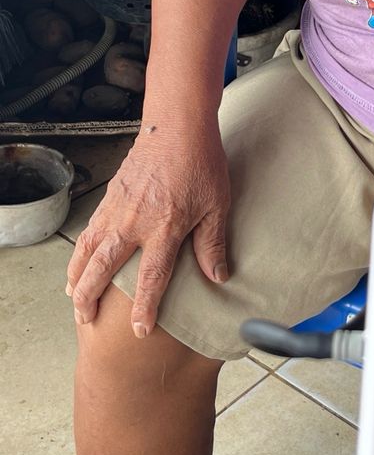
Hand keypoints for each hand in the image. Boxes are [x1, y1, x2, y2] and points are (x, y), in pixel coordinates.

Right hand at [66, 121, 230, 336]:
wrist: (176, 124)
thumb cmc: (200, 162)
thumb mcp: (216, 204)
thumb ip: (212, 243)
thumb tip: (218, 276)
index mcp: (164, 227)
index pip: (151, 278)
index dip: (144, 307)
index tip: (139, 329)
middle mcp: (135, 222)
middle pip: (104, 268)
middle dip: (91, 298)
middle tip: (87, 319)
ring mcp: (118, 208)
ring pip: (88, 249)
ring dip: (78, 276)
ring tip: (74, 298)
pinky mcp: (110, 196)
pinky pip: (90, 229)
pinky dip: (80, 250)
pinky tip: (79, 261)